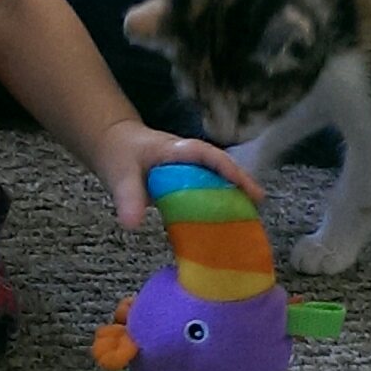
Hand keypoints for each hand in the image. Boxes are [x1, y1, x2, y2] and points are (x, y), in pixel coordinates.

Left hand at [90, 119, 265, 229]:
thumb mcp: (120, 174)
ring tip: (249, 220)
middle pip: (222, 168)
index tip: (247, 190)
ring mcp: (189, 169)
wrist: (112, 143)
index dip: (230, 171)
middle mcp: (190, 158)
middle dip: (241, 185)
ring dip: (232, 196)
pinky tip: (223, 227)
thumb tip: (132, 225)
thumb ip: (127, 197)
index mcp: (178, 150)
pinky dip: (215, 206)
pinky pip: (205, 192)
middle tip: (258, 207)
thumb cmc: (119, 153)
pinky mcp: (185, 182)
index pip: (209, 156)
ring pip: (217, 180)